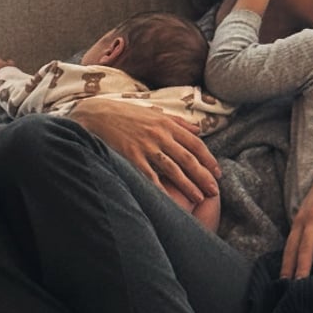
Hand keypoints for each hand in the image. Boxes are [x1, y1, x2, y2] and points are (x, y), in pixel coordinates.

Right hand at [69, 97, 220, 202]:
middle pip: (188, 159)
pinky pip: (149, 176)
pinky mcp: (131, 157)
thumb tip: (198, 129)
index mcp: (167, 124)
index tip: (217, 172)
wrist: (95, 114)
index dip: (208, 159)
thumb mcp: (153, 111)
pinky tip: (170, 200)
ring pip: (173, 169)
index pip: (195, 143)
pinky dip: (161, 189)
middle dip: (203, 176)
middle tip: (213, 191)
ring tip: (198, 198)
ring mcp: (146, 147)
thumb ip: (177, 121)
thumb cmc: (125, 114)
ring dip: (188, 185)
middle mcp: (160, 135)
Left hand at [281, 160, 312, 278]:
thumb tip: (294, 256)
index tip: (282, 283)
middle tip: (299, 287)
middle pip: (306, 246)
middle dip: (302, 267)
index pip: (291, 246)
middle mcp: (312, 219)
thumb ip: (301, 231)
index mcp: (300, 221)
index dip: (287, 264)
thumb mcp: (306, 212)